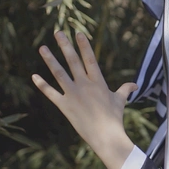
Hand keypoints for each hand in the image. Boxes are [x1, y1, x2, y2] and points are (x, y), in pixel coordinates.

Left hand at [32, 31, 137, 168]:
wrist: (106, 136)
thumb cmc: (114, 118)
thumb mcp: (120, 101)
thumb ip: (125, 90)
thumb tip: (134, 85)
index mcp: (98, 82)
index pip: (90, 59)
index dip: (84, 45)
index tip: (78, 33)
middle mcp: (84, 85)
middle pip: (73, 61)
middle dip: (65, 45)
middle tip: (58, 32)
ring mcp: (73, 95)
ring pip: (59, 73)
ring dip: (50, 60)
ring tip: (42, 48)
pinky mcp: (64, 106)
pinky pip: (51, 93)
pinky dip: (42, 85)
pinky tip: (34, 76)